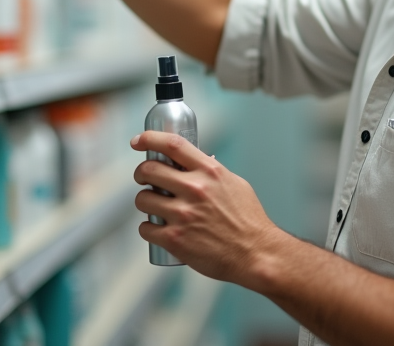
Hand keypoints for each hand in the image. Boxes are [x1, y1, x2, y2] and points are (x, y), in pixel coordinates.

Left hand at [131, 131, 283, 284]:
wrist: (255, 253)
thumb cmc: (248, 220)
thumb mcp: (235, 184)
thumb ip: (213, 172)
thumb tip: (195, 162)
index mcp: (210, 172)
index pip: (172, 144)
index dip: (150, 139)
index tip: (139, 141)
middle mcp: (195, 189)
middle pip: (150, 170)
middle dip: (141, 173)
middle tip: (144, 179)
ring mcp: (183, 214)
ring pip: (143, 199)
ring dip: (144, 201)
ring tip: (154, 207)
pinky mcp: (175, 239)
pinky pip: (146, 228)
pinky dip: (148, 228)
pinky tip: (157, 229)